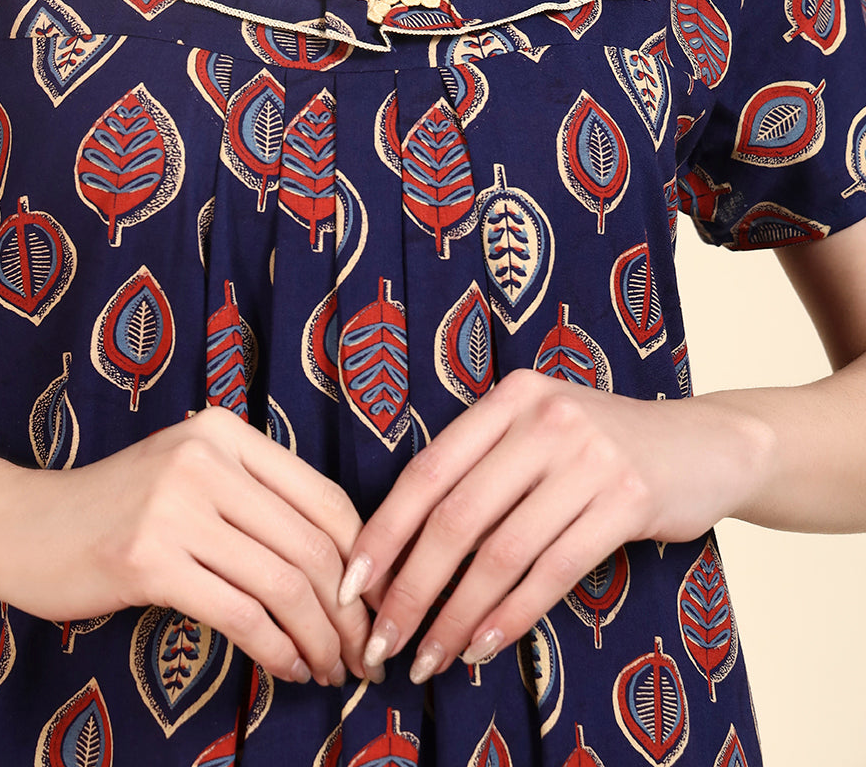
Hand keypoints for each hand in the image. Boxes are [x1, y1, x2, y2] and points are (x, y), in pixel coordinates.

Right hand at [0, 406, 371, 685]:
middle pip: (312, 545)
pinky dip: (276, 649)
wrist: (19, 525)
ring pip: (283, 583)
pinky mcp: (148, 558)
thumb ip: (253, 499)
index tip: (374, 605)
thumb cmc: (114, 509)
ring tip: (328, 671)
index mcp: (224, 432)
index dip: (364, 559)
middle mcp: (205, 457)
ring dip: (318, 639)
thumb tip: (341, 564)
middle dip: (349, 612)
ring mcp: (176, 505)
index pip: (324, 497)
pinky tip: (286, 669)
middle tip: (362, 654)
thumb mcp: (188, 477)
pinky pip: (240, 613)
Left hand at [337, 368, 768, 682]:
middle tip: (383, 641)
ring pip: (500, 552)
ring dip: (457, 616)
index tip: (351, 585)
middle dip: (411, 588)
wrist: (705, 445)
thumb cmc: (603, 448)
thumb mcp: (539, 430)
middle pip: (456, 517)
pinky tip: (482, 646)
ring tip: (428, 658)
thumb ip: (482, 466)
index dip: (384, 532)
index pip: (428, 470)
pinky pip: (552, 570)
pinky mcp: (627, 501)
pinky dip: (511, 616)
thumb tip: (400, 548)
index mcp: (510, 398)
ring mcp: (588, 458)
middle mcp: (544, 419)